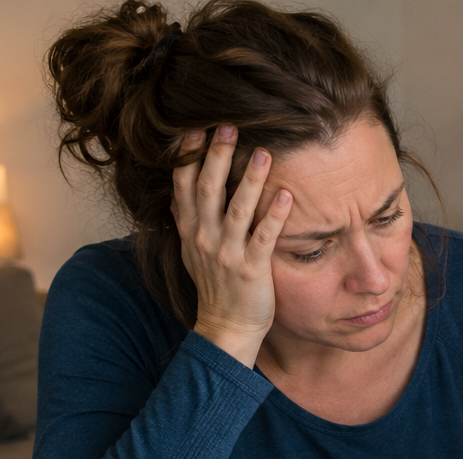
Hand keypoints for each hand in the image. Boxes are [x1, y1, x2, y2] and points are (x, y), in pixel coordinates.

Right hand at [172, 125, 293, 366]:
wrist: (226, 327)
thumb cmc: (215, 288)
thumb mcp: (192, 254)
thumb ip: (186, 223)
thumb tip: (176, 197)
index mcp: (191, 232)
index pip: (183, 187)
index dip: (188, 157)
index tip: (195, 129)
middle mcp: (205, 238)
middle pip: (208, 189)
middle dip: (217, 157)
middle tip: (229, 127)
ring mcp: (227, 253)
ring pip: (237, 209)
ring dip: (250, 180)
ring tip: (264, 152)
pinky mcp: (251, 269)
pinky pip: (263, 237)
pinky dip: (274, 216)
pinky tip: (286, 196)